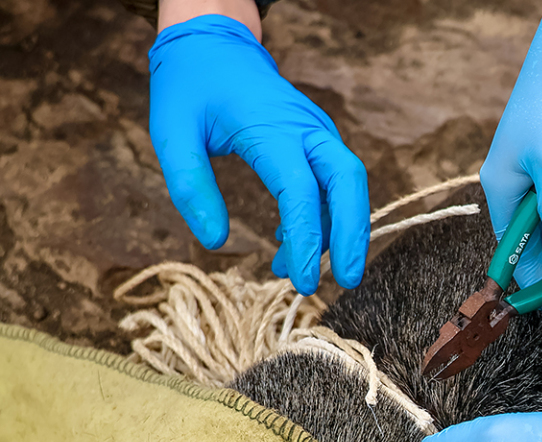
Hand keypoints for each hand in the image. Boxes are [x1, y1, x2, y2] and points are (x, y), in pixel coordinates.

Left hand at [149, 14, 369, 294]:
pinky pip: (336, 179)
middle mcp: (306, 127)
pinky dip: (327, 214)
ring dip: (339, 229)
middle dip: (352, 235)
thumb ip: (191, 187)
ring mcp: (318, 130)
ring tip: (302, 269)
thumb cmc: (191, 87)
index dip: (306, 239)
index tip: (302, 280)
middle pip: (348, 183)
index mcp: (271, 126)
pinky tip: (294, 238)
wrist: (214, 42)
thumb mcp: (172, 134)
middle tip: (345, 281)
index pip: (301, 190)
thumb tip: (215, 241)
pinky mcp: (319, 137)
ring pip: (348, 184)